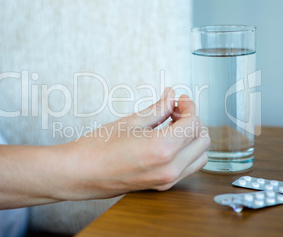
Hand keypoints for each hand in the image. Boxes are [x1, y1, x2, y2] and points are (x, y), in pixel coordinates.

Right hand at [55, 88, 209, 199]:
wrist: (80, 173)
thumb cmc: (97, 148)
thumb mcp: (131, 121)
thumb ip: (158, 108)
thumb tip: (170, 96)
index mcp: (162, 149)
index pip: (194, 124)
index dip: (189, 107)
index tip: (180, 99)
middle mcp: (169, 168)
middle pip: (202, 140)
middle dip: (193, 121)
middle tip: (175, 110)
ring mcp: (167, 180)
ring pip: (200, 156)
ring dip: (192, 138)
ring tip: (172, 125)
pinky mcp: (161, 186)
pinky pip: (187, 168)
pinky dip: (186, 152)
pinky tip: (168, 140)